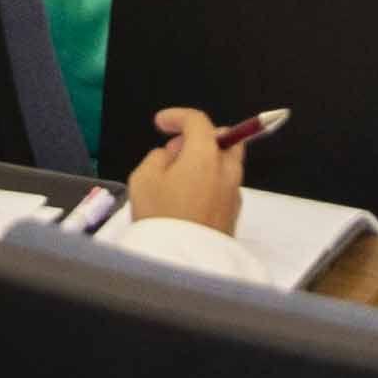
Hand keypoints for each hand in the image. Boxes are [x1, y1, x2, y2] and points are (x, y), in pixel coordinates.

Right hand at [124, 104, 249, 233]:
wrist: (183, 261)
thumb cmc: (161, 216)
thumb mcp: (143, 178)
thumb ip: (157, 157)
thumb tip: (170, 156)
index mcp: (206, 154)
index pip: (197, 120)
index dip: (176, 116)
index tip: (160, 123)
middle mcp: (227, 170)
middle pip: (223, 139)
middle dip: (199, 137)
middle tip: (173, 149)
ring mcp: (233, 193)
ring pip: (225, 164)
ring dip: (204, 160)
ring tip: (176, 176)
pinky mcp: (233, 214)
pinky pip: (223, 186)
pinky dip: (209, 181)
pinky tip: (187, 196)